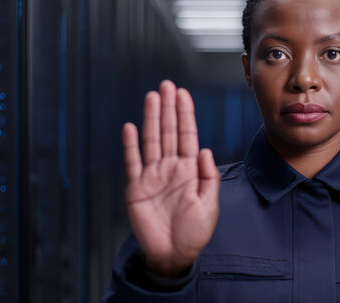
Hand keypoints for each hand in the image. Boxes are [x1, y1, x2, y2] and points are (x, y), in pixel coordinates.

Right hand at [122, 80, 219, 277]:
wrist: (173, 254)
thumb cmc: (194, 232)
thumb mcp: (209, 205)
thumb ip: (209, 177)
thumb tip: (205, 151)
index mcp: (190, 170)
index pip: (187, 136)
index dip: (184, 114)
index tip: (182, 94)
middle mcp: (171, 168)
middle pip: (168, 132)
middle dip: (168, 109)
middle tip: (166, 86)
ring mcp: (153, 176)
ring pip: (151, 141)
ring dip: (151, 119)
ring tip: (152, 97)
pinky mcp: (137, 188)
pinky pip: (133, 162)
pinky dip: (130, 146)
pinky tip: (130, 128)